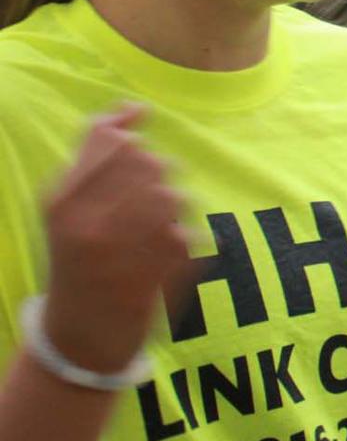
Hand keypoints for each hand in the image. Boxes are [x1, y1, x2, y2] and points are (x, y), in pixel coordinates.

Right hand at [43, 105, 188, 372]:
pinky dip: (180, 237)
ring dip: (170, 205)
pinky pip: (189, 229)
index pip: (112, 142)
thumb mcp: (65, 206)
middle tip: (137, 203)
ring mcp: (130, 249)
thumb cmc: (77, 256)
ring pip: (174, 194)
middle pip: (148, 162)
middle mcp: (92, 224)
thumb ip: (94, 153)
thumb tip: (135, 107)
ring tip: (147, 231)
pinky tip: (158, 256)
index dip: (129, 140)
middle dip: (152, 173)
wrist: (83, 334)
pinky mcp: (163, 271)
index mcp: (62, 204)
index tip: (132, 149)